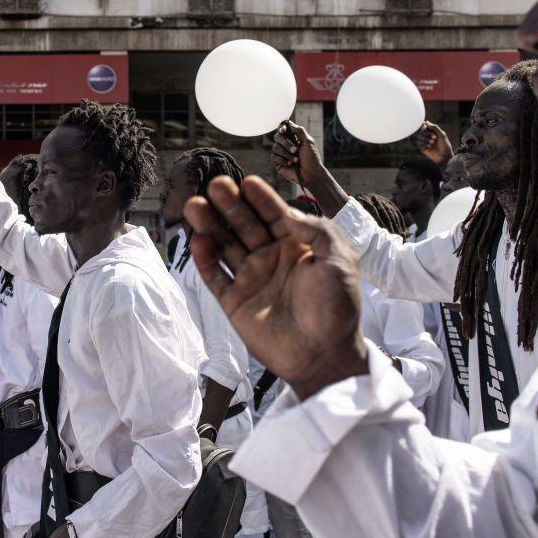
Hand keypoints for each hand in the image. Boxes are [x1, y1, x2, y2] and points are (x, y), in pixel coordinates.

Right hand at [183, 175, 368, 399]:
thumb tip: (289, 214)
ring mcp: (251, 279)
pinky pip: (215, 276)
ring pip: (224, 246)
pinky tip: (197, 240)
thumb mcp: (341, 261)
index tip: (249, 182)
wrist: (325, 355)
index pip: (274, 215)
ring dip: (210, 225)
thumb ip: (319, 230)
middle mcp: (270, 259)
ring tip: (195, 204)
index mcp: (297, 247)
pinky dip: (204, 259)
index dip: (261, 199)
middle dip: (230, 204)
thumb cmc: (338, 308)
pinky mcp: (235, 302)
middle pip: (244, 225)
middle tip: (217, 184)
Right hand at [272, 122, 324, 185]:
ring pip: (275, 147)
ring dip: (286, 153)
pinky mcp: (277, 162)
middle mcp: (286, 144)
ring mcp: (281, 153)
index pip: (283, 129)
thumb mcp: (308, 142)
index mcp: (293, 138)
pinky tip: (290, 164)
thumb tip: (289, 123)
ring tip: (296, 160)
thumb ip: (300, 131)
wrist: (310, 173)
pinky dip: (282, 160)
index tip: (283, 130)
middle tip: (295, 150)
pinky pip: (274, 157)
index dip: (281, 128)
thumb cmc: (311, 158)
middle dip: (286, 143)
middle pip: (278, 137)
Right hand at [413, 121, 452, 166]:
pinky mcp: (422, 148)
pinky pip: (419, 143)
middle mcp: (428, 136)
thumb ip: (435, 127)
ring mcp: (424, 142)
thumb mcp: (442, 134)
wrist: (444, 156)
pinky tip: (429, 147)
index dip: (424, 126)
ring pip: (419, 137)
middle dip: (428, 134)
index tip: (426, 127)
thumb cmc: (445, 145)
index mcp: (433, 132)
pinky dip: (425, 144)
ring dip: (426, 139)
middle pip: (422, 131)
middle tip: (435, 138)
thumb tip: (426, 122)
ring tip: (433, 143)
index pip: (425, 126)